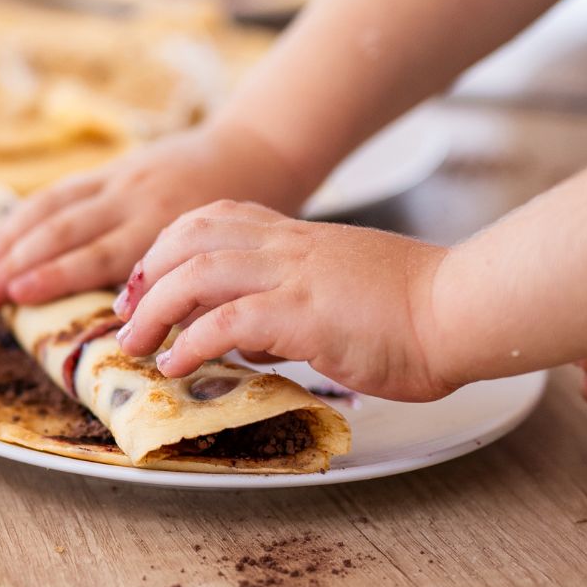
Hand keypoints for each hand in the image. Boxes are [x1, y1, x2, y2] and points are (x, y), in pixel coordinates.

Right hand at [0, 123, 316, 310]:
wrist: (254, 148)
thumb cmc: (246, 215)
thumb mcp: (225, 255)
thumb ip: (184, 286)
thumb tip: (144, 334)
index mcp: (163, 224)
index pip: (97, 255)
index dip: (54, 277)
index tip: (17, 299)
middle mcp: (132, 200)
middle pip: (59, 232)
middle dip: (14, 265)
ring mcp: (117, 180)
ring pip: (49, 208)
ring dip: (7, 241)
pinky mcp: (110, 170)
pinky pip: (58, 193)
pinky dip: (23, 217)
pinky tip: (0, 239)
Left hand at [117, 200, 454, 401]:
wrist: (461, 307)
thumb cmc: (413, 311)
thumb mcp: (336, 294)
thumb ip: (287, 307)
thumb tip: (244, 340)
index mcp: (296, 237)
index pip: (212, 220)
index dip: (167, 247)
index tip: (145, 282)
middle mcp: (287, 247)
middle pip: (187, 238)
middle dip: (145, 275)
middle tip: (124, 315)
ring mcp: (293, 277)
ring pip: (195, 275)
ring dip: (154, 311)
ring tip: (135, 347)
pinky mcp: (303, 314)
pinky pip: (227, 322)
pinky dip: (191, 343)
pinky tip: (177, 366)